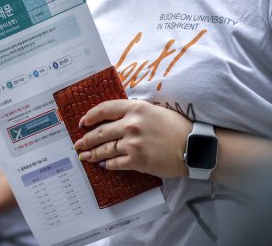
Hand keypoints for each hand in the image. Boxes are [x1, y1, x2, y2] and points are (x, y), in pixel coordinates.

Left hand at [73, 100, 191, 178]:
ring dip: (92, 154)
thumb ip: (132, 112)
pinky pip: (115, 163)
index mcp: (134, 108)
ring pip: (104, 149)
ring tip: (84, 156)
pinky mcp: (137, 160)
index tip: (82, 122)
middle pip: (100, 132)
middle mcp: (130, 124)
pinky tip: (103, 165)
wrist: (193, 146)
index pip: (104, 109)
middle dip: (85, 139)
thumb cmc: (175, 126)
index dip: (89, 116)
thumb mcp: (152, 110)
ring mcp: (132, 143)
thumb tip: (112, 119)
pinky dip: (107, 164)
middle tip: (78, 144)